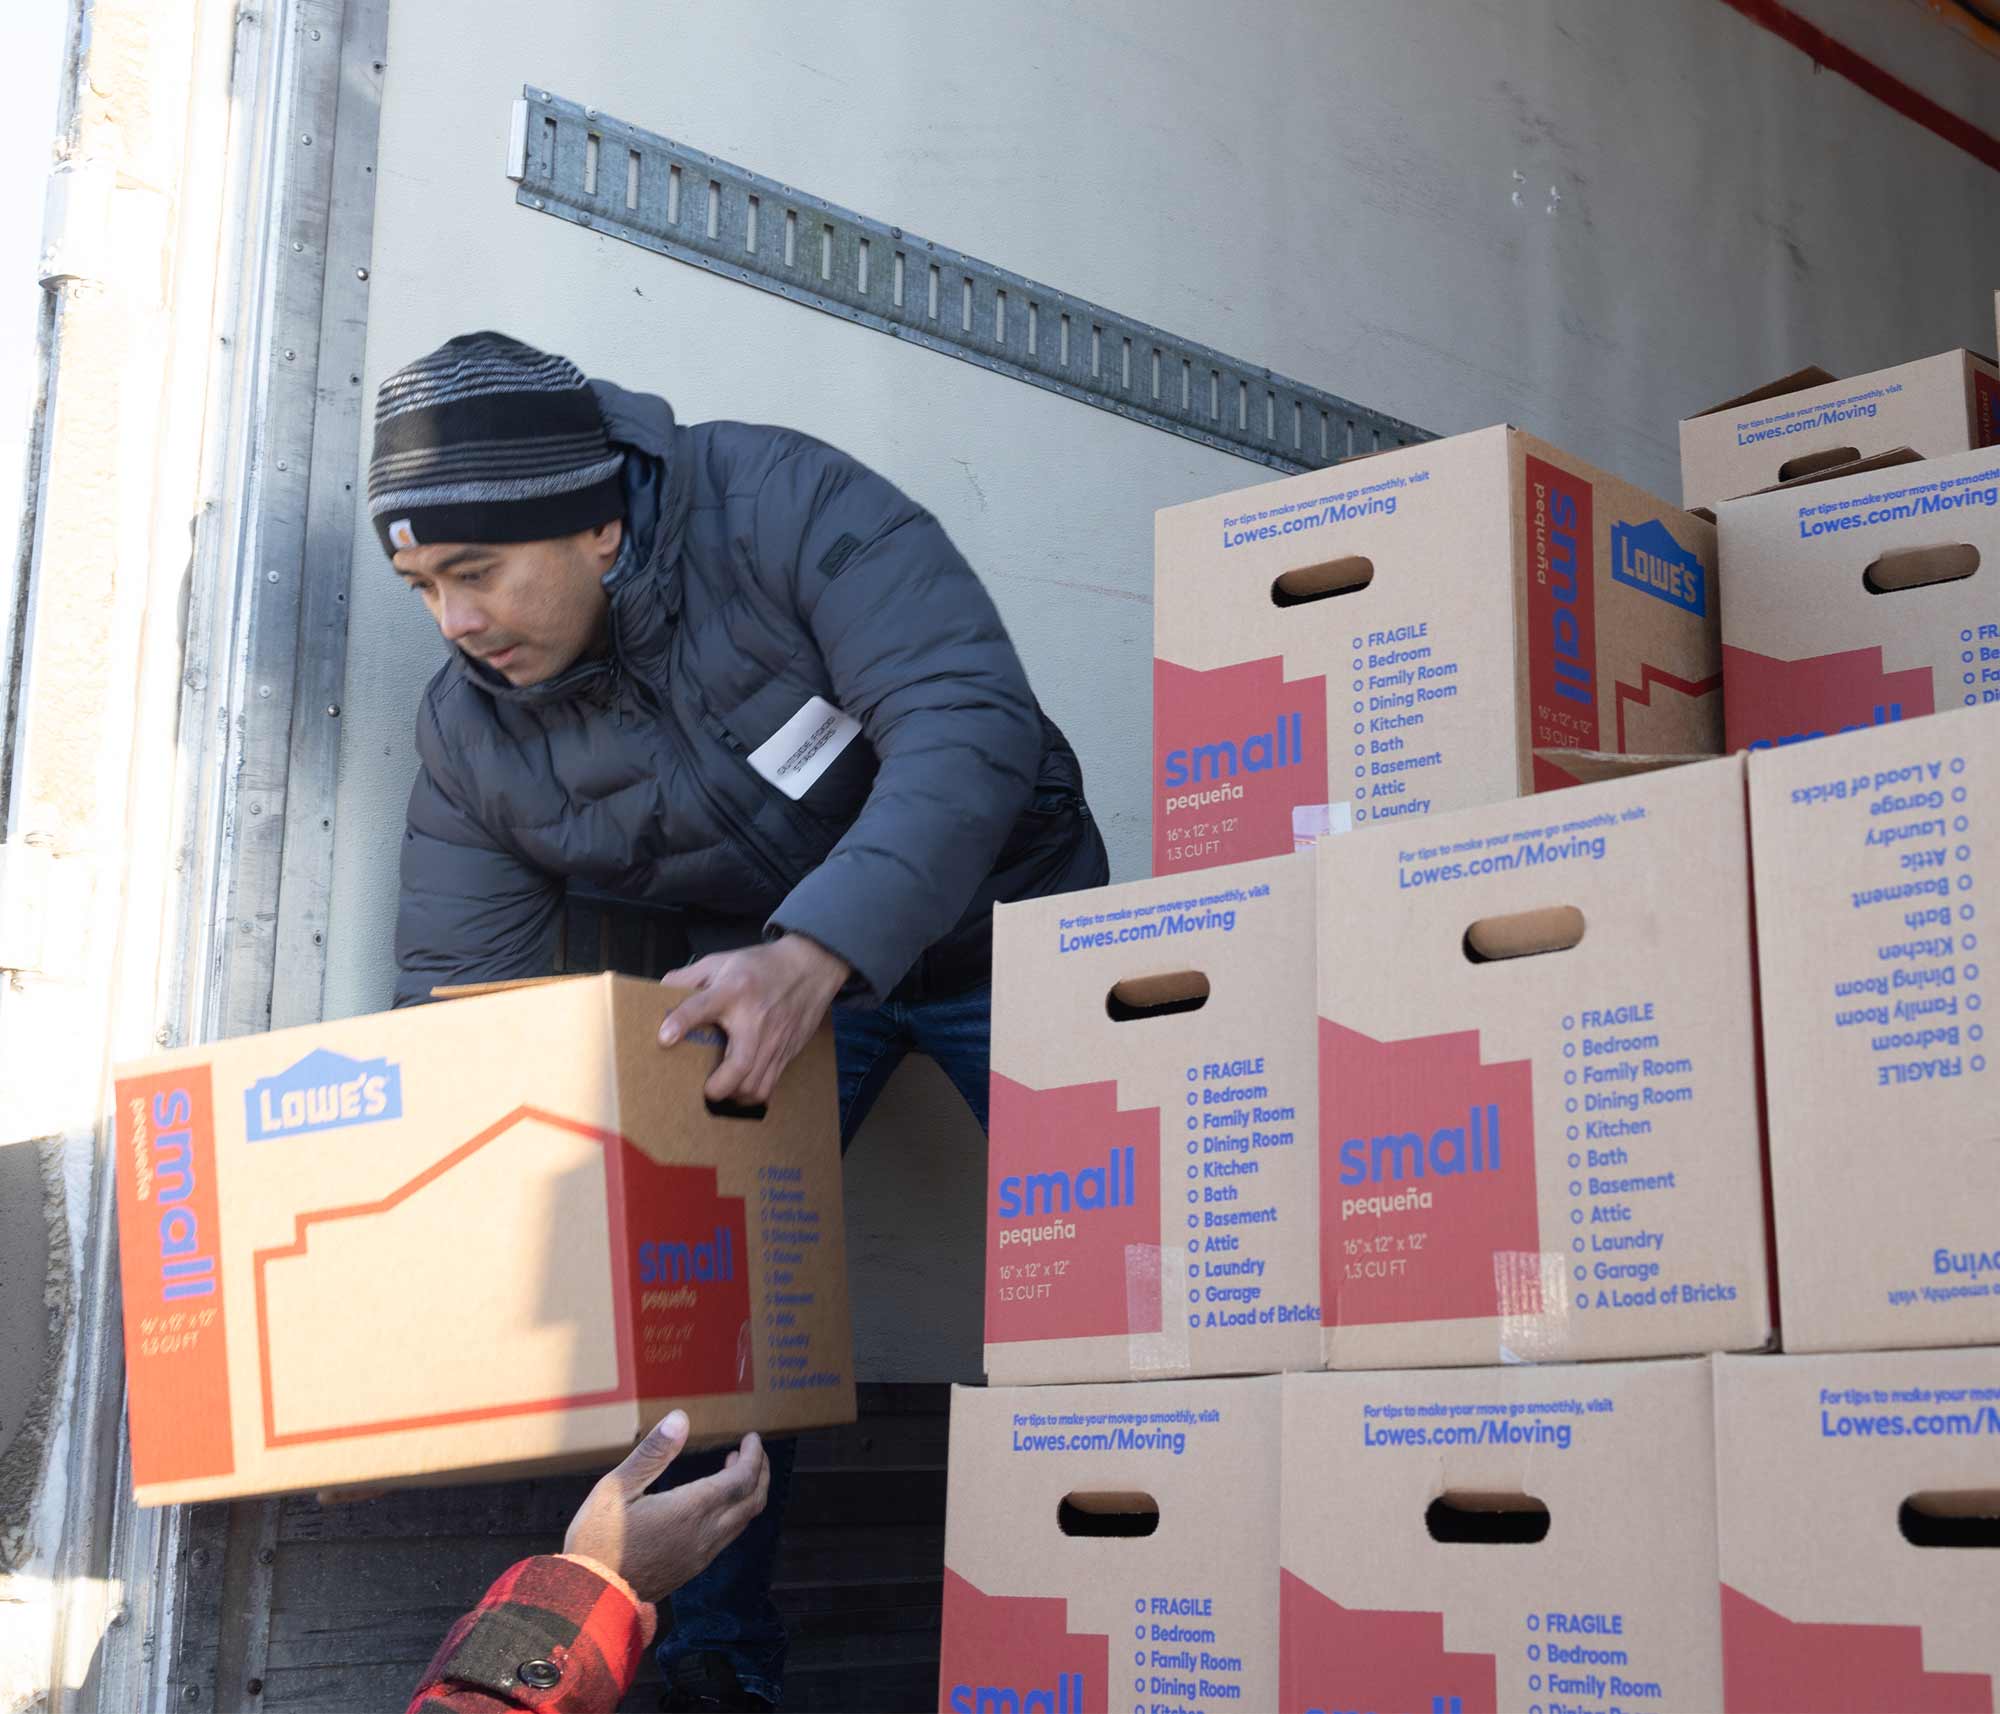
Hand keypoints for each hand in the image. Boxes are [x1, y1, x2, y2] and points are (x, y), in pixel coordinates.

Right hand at [562, 1411, 769, 1604]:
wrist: (590, 1598)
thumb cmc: (597, 1539)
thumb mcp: (616, 1488)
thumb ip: (652, 1453)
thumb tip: (680, 1419)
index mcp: (690, 1510)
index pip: (740, 1480)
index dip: (753, 1456)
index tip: (752, 1438)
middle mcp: (704, 1535)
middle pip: (752, 1501)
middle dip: (760, 1473)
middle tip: (753, 1451)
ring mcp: (700, 1556)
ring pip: (742, 1522)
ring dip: (749, 1494)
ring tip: (735, 1470)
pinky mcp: (692, 1569)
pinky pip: (727, 1537)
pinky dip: (735, 1513)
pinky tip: (715, 1503)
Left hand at [659, 935, 848, 1104]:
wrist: (811, 968)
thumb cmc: (761, 966)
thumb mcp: (720, 961)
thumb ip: (688, 977)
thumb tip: (659, 994)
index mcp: (733, 991)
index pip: (702, 1006)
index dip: (681, 1022)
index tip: (664, 1038)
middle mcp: (754, 1018)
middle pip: (739, 1063)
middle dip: (719, 1086)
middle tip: (705, 1090)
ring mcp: (774, 1038)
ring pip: (756, 1083)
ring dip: (735, 1094)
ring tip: (721, 1091)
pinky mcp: (787, 1051)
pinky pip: (770, 1084)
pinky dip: (752, 1095)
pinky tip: (741, 1090)